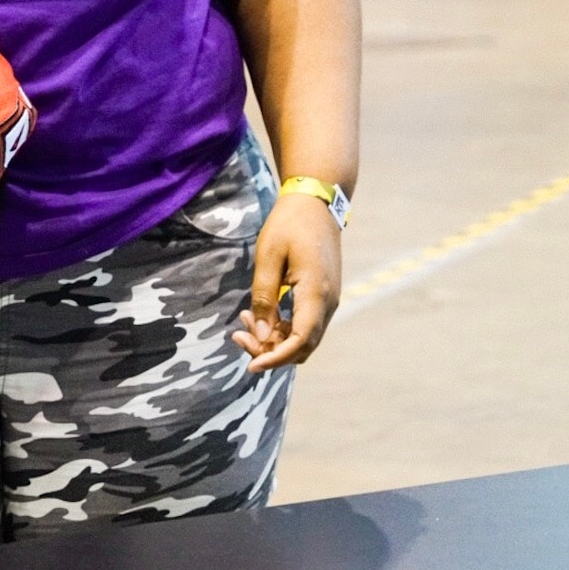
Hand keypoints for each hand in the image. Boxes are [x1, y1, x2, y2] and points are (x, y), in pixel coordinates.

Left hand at [232, 192, 341, 373]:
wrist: (315, 202)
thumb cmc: (289, 224)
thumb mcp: (269, 257)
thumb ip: (264, 297)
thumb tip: (261, 336)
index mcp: (316, 294)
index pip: (300, 342)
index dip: (275, 359)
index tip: (251, 366)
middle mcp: (329, 303)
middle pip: (303, 346)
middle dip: (270, 350)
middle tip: (238, 335)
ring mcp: (330, 300)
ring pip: (304, 337)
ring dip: (275, 338)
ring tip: (244, 320)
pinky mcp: (324, 295)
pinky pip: (306, 323)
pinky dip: (284, 326)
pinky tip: (260, 313)